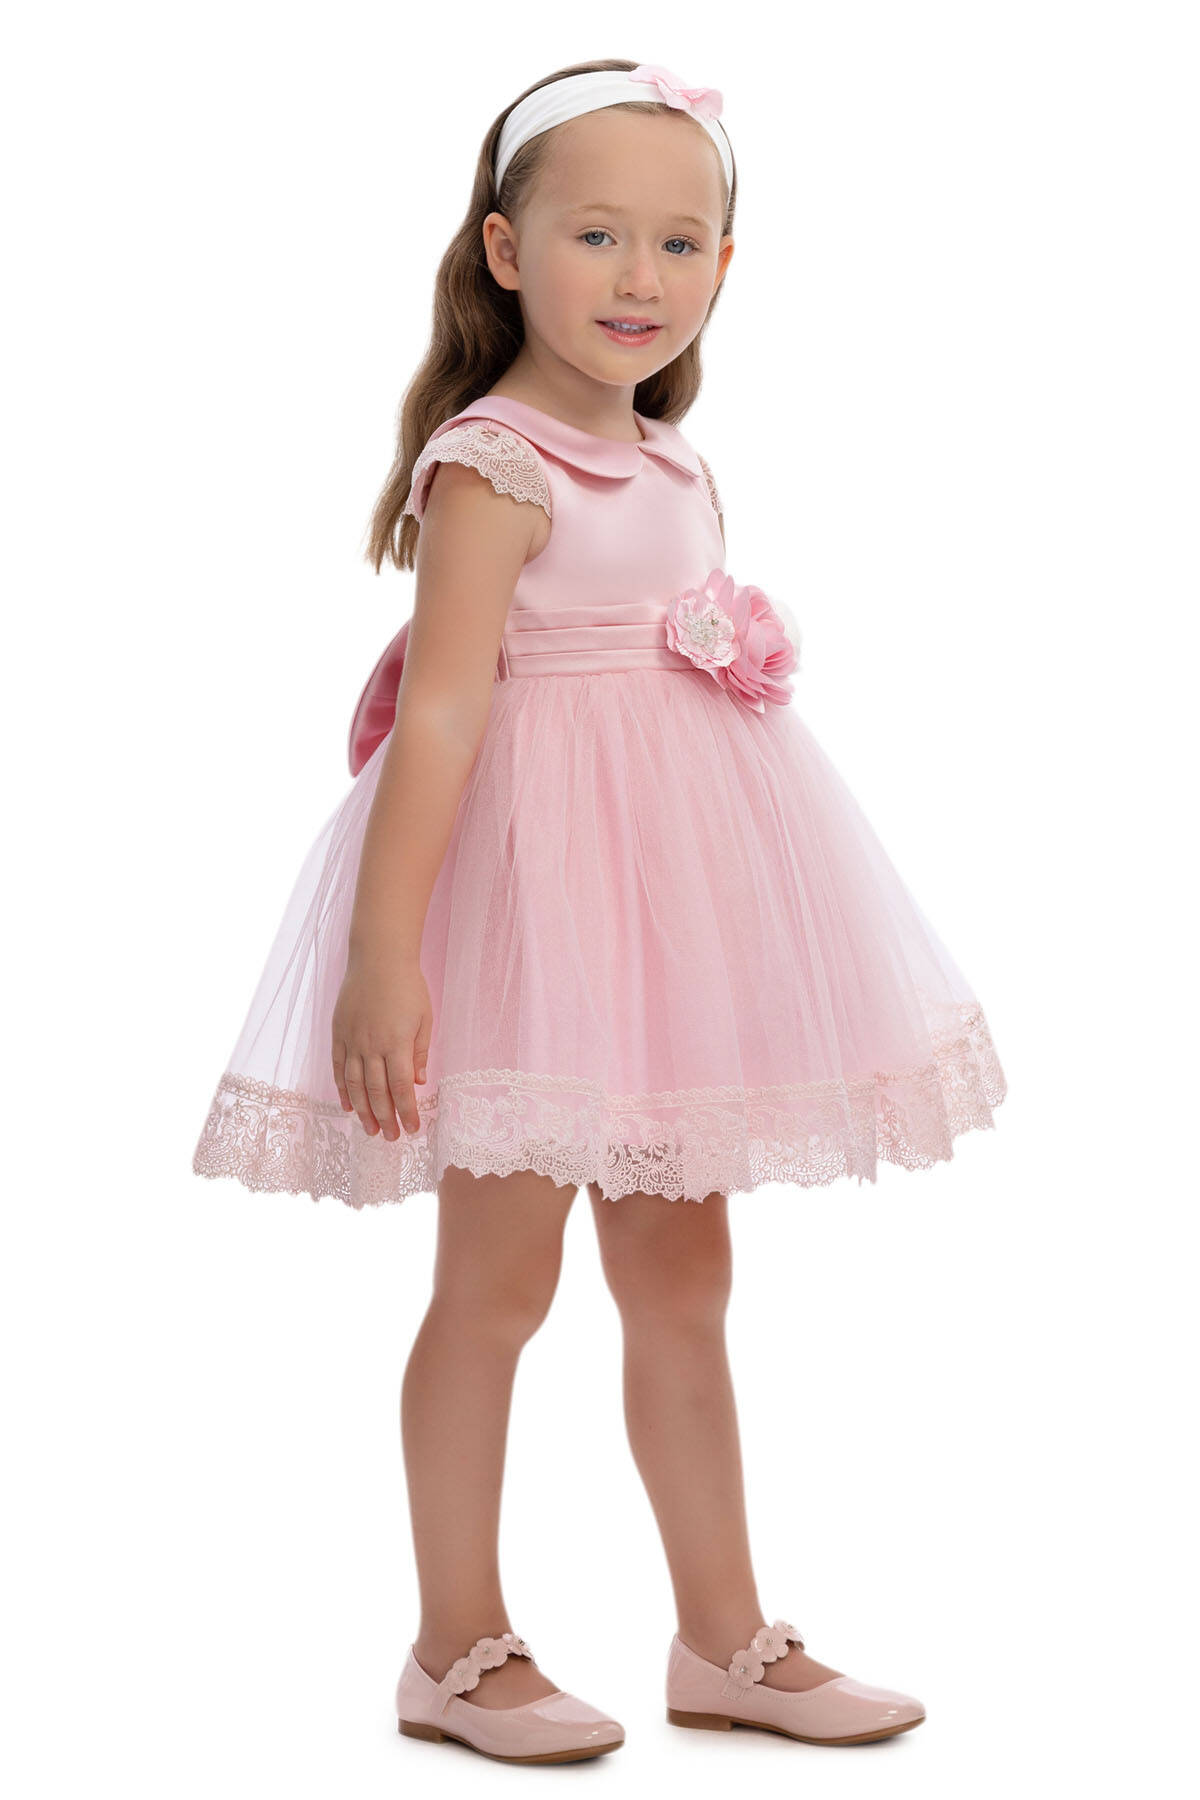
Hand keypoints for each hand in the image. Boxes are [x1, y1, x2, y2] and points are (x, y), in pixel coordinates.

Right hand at [331, 951, 432, 1139]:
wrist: (378, 957)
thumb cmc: (408, 985)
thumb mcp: (425, 1018)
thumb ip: (421, 1051)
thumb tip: (419, 1081)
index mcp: (397, 1042)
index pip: (402, 1087)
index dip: (406, 1111)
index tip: (411, 1129)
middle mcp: (372, 1045)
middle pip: (377, 1091)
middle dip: (385, 1118)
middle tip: (390, 1137)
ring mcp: (352, 1040)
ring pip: (355, 1084)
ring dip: (362, 1110)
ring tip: (369, 1129)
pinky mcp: (338, 1033)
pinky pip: (338, 1067)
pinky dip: (342, 1088)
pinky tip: (347, 1105)